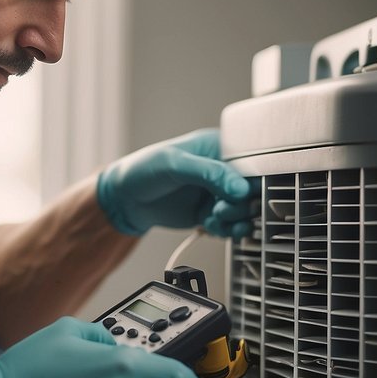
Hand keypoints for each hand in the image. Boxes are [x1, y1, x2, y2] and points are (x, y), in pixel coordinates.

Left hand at [96, 128, 254, 236]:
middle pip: (252, 190)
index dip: (249, 182)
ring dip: (234, 219)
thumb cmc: (144, 170)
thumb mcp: (175, 164)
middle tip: (220, 209)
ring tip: (214, 217)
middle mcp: (222, 170)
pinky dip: (225, 230)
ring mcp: (217, 192)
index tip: (237, 194)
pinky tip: (209, 226)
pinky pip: (230, 225)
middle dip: (240, 204)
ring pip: (244, 210)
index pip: (251, 163)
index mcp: (219, 148)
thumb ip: (209, 173)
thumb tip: (240, 188)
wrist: (124, 199)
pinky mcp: (210, 212)